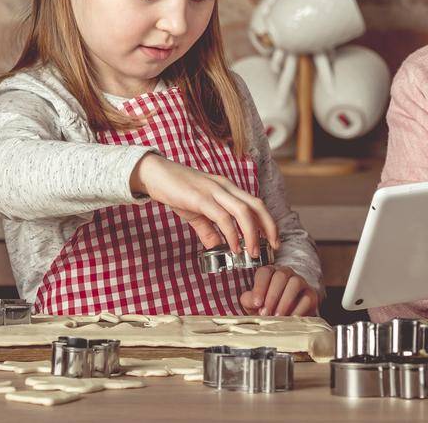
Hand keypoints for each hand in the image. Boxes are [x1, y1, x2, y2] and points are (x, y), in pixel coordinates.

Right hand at [130, 154, 278, 257]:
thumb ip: (208, 230)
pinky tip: (232, 247)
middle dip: (269, 226)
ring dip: (252, 233)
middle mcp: (225, 186)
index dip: (267, 221)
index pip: (255, 203)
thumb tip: (218, 247)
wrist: (154, 174)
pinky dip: (231, 233)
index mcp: (226, 188)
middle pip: (256, 205)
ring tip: (252, 252)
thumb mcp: (195, 212)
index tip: (272, 239)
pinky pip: (222, 216)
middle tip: (273, 246)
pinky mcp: (200, 197)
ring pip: (243, 210)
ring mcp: (213, 191)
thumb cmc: (175, 190)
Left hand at [241, 265, 319, 315]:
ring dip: (285, 301)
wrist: (284, 320)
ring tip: (277, 317)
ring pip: (295, 283)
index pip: (264, 272)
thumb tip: (253, 301)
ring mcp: (300, 282)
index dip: (260, 287)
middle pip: (280, 276)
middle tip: (266, 313)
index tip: (256, 304)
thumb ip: (249, 300)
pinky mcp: (311, 294)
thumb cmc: (266, 308)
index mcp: (270, 273)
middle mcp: (285, 273)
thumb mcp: (254, 305)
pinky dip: (298, 310)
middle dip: (272, 296)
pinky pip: (307, 298)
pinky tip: (290, 319)